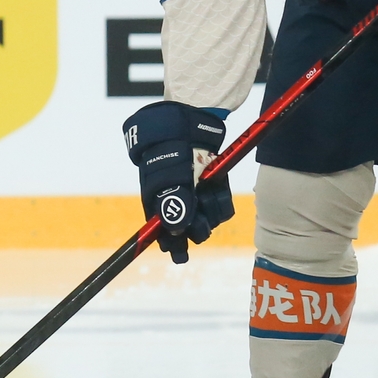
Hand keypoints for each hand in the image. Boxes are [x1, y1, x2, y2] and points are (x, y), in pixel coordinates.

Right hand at [123, 100, 232, 263]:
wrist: (188, 120)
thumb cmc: (172, 147)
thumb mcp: (172, 175)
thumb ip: (175, 203)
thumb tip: (176, 231)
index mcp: (157, 198)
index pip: (162, 230)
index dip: (171, 244)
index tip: (179, 256)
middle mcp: (175, 197)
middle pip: (188, 227)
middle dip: (197, 228)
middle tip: (202, 224)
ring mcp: (194, 191)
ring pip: (207, 216)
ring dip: (211, 210)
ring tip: (209, 194)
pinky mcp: (210, 184)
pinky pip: (219, 202)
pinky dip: (220, 197)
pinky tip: (217, 186)